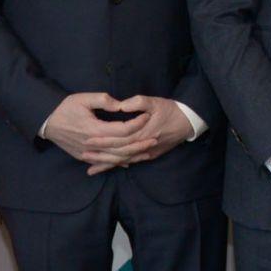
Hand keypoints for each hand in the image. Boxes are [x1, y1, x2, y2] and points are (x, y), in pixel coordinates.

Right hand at [42, 91, 141, 166]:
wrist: (46, 122)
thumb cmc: (64, 108)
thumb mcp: (83, 98)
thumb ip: (103, 100)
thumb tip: (120, 104)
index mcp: (94, 129)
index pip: (122, 130)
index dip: (136, 124)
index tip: (147, 116)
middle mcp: (93, 144)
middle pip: (121, 148)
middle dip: (139, 143)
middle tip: (155, 138)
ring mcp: (87, 153)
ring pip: (115, 159)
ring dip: (132, 156)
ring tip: (147, 152)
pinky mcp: (83, 157)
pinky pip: (104, 162)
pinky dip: (117, 163)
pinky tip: (129, 162)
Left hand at [81, 96, 196, 171]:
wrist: (187, 123)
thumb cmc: (170, 110)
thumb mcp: (154, 101)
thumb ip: (137, 103)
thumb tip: (120, 105)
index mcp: (141, 132)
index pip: (117, 138)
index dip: (102, 139)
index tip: (87, 139)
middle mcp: (142, 146)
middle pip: (117, 153)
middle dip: (100, 154)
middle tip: (83, 154)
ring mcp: (146, 153)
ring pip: (123, 161)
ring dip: (107, 165)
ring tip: (90, 168)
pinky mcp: (149, 155)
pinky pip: (131, 162)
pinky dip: (119, 166)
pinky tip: (108, 169)